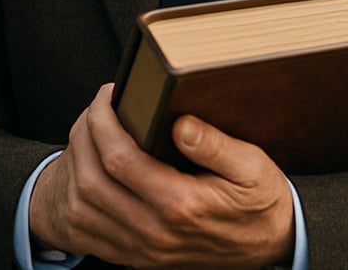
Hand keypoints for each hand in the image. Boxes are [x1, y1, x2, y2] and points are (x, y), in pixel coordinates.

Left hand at [29, 83, 294, 267]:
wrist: (270, 249)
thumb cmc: (261, 201)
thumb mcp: (252, 166)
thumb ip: (215, 145)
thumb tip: (180, 123)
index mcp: (181, 205)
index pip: (120, 159)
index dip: (104, 121)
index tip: (109, 94)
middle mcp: (154, 233)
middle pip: (92, 182)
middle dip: (84, 135)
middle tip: (96, 107)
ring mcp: (142, 250)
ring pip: (83, 209)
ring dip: (77, 164)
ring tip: (90, 131)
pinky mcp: (138, 259)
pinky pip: (89, 233)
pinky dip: (79, 197)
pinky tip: (90, 169)